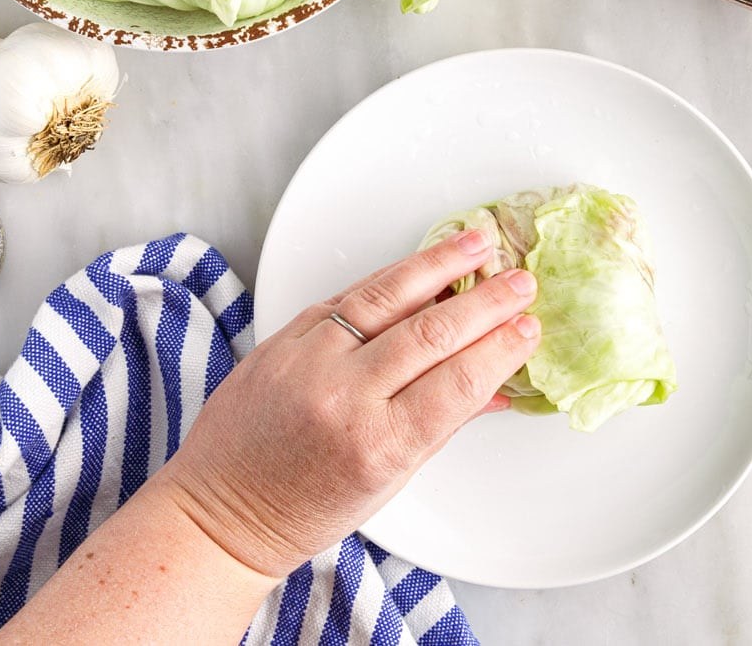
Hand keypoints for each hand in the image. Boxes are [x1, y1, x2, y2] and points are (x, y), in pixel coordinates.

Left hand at [149, 228, 540, 578]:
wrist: (223, 509)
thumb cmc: (307, 508)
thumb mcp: (391, 480)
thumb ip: (443, 425)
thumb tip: (498, 387)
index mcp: (377, 445)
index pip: (457, 383)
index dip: (500, 349)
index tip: (528, 327)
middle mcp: (343, 396)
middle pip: (432, 332)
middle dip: (486, 301)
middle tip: (521, 281)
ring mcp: (308, 360)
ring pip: (388, 297)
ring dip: (440, 264)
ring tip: (479, 242)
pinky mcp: (284, 336)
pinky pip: (348, 297)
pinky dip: (390, 278)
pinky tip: (422, 264)